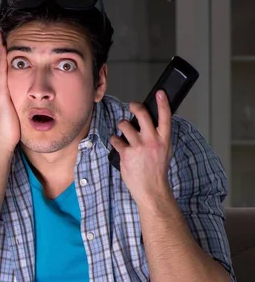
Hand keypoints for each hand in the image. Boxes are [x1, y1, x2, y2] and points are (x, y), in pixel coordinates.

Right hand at [0, 29, 19, 152]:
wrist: (2, 141)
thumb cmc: (9, 132)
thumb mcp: (13, 114)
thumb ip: (16, 105)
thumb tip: (24, 103)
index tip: (2, 45)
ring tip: (0, 35)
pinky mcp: (0, 93)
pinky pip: (1, 71)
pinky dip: (1, 58)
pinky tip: (4, 47)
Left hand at [109, 90, 173, 204]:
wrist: (151, 188)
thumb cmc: (157, 170)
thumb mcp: (165, 150)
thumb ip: (160, 136)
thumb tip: (153, 124)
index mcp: (164, 139)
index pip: (165, 116)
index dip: (162, 103)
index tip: (159, 92)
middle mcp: (152, 140)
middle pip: (142, 114)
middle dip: (135, 107)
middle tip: (132, 106)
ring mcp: (139, 146)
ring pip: (125, 125)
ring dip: (122, 125)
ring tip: (123, 131)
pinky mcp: (126, 153)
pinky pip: (115, 139)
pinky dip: (114, 140)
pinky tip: (117, 143)